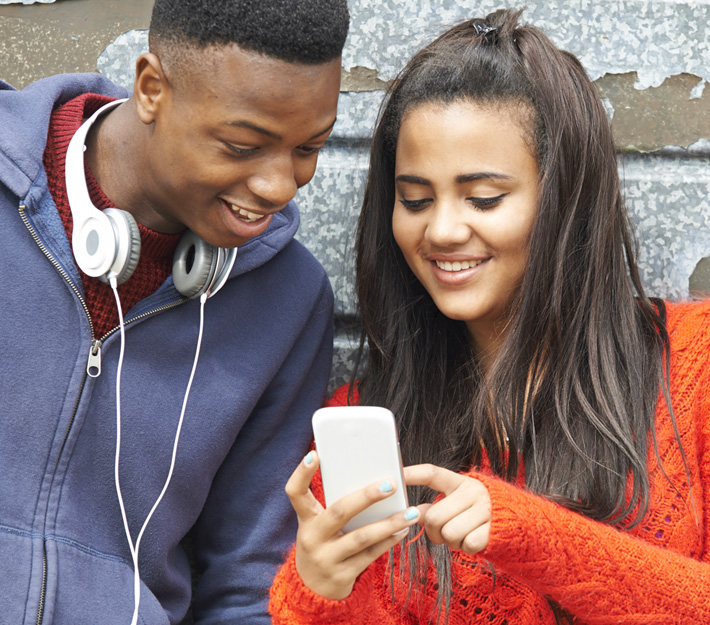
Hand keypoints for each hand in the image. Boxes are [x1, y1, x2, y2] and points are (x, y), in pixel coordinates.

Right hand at [285, 450, 421, 599]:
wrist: (311, 592)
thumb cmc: (322, 545)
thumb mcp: (318, 526)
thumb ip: (335, 506)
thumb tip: (370, 478)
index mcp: (306, 519)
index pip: (295, 492)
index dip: (301, 473)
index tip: (314, 454)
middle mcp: (313, 537)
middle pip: (339, 511)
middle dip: (366, 497)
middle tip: (390, 484)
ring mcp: (327, 558)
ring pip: (361, 537)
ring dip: (389, 523)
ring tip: (411, 512)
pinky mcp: (342, 575)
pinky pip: (370, 554)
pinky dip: (389, 541)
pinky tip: (403, 530)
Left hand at [404, 464, 490, 553]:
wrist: (518, 525)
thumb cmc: (477, 515)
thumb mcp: (457, 504)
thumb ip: (437, 505)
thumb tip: (416, 512)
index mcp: (460, 482)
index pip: (431, 473)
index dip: (411, 474)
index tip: (396, 476)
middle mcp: (473, 491)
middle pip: (434, 517)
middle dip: (433, 531)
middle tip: (444, 532)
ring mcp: (485, 509)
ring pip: (448, 533)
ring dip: (451, 541)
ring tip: (462, 534)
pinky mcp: (493, 529)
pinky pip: (466, 545)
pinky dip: (466, 548)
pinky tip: (474, 539)